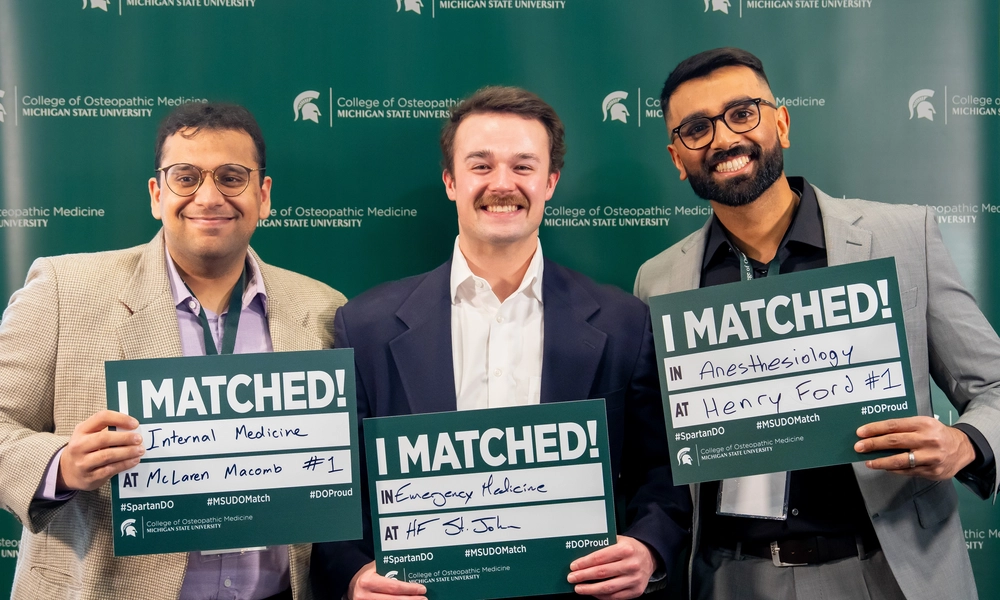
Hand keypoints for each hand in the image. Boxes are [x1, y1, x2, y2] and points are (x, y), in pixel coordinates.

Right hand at [57, 410, 143, 491]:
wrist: (67, 471)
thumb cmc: (85, 449)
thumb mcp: (89, 435)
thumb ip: (107, 429)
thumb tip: (133, 428)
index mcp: (81, 430)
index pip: (101, 418)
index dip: (120, 419)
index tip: (135, 424)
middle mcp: (79, 445)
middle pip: (104, 438)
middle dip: (125, 438)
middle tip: (139, 439)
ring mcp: (82, 462)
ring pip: (107, 455)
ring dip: (127, 452)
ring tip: (140, 450)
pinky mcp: (89, 477)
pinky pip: (110, 469)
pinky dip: (124, 464)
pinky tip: (134, 460)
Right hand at [348, 561, 426, 599]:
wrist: (353, 585)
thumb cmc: (368, 575)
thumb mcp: (376, 568)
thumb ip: (390, 569)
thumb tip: (413, 570)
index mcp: (368, 582)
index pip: (393, 587)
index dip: (409, 589)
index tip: (422, 588)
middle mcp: (365, 596)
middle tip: (424, 598)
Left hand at [567, 536, 656, 599]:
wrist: (650, 557)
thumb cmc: (630, 548)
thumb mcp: (618, 540)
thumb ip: (603, 545)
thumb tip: (581, 554)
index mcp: (626, 549)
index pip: (599, 557)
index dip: (584, 563)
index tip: (573, 566)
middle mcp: (631, 565)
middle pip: (601, 573)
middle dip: (583, 576)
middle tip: (571, 578)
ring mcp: (634, 580)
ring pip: (607, 587)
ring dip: (589, 589)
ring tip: (578, 588)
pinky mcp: (635, 591)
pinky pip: (614, 596)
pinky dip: (601, 595)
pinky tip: (592, 592)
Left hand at [855, 416, 975, 479]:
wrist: (962, 448)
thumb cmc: (936, 434)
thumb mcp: (924, 424)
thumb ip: (904, 428)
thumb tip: (876, 434)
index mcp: (923, 424)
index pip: (894, 425)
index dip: (875, 429)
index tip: (860, 432)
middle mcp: (928, 439)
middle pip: (894, 441)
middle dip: (873, 444)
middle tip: (858, 447)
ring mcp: (931, 457)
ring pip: (900, 460)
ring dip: (881, 461)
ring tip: (869, 462)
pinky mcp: (932, 471)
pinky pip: (908, 471)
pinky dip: (894, 469)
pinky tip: (884, 467)